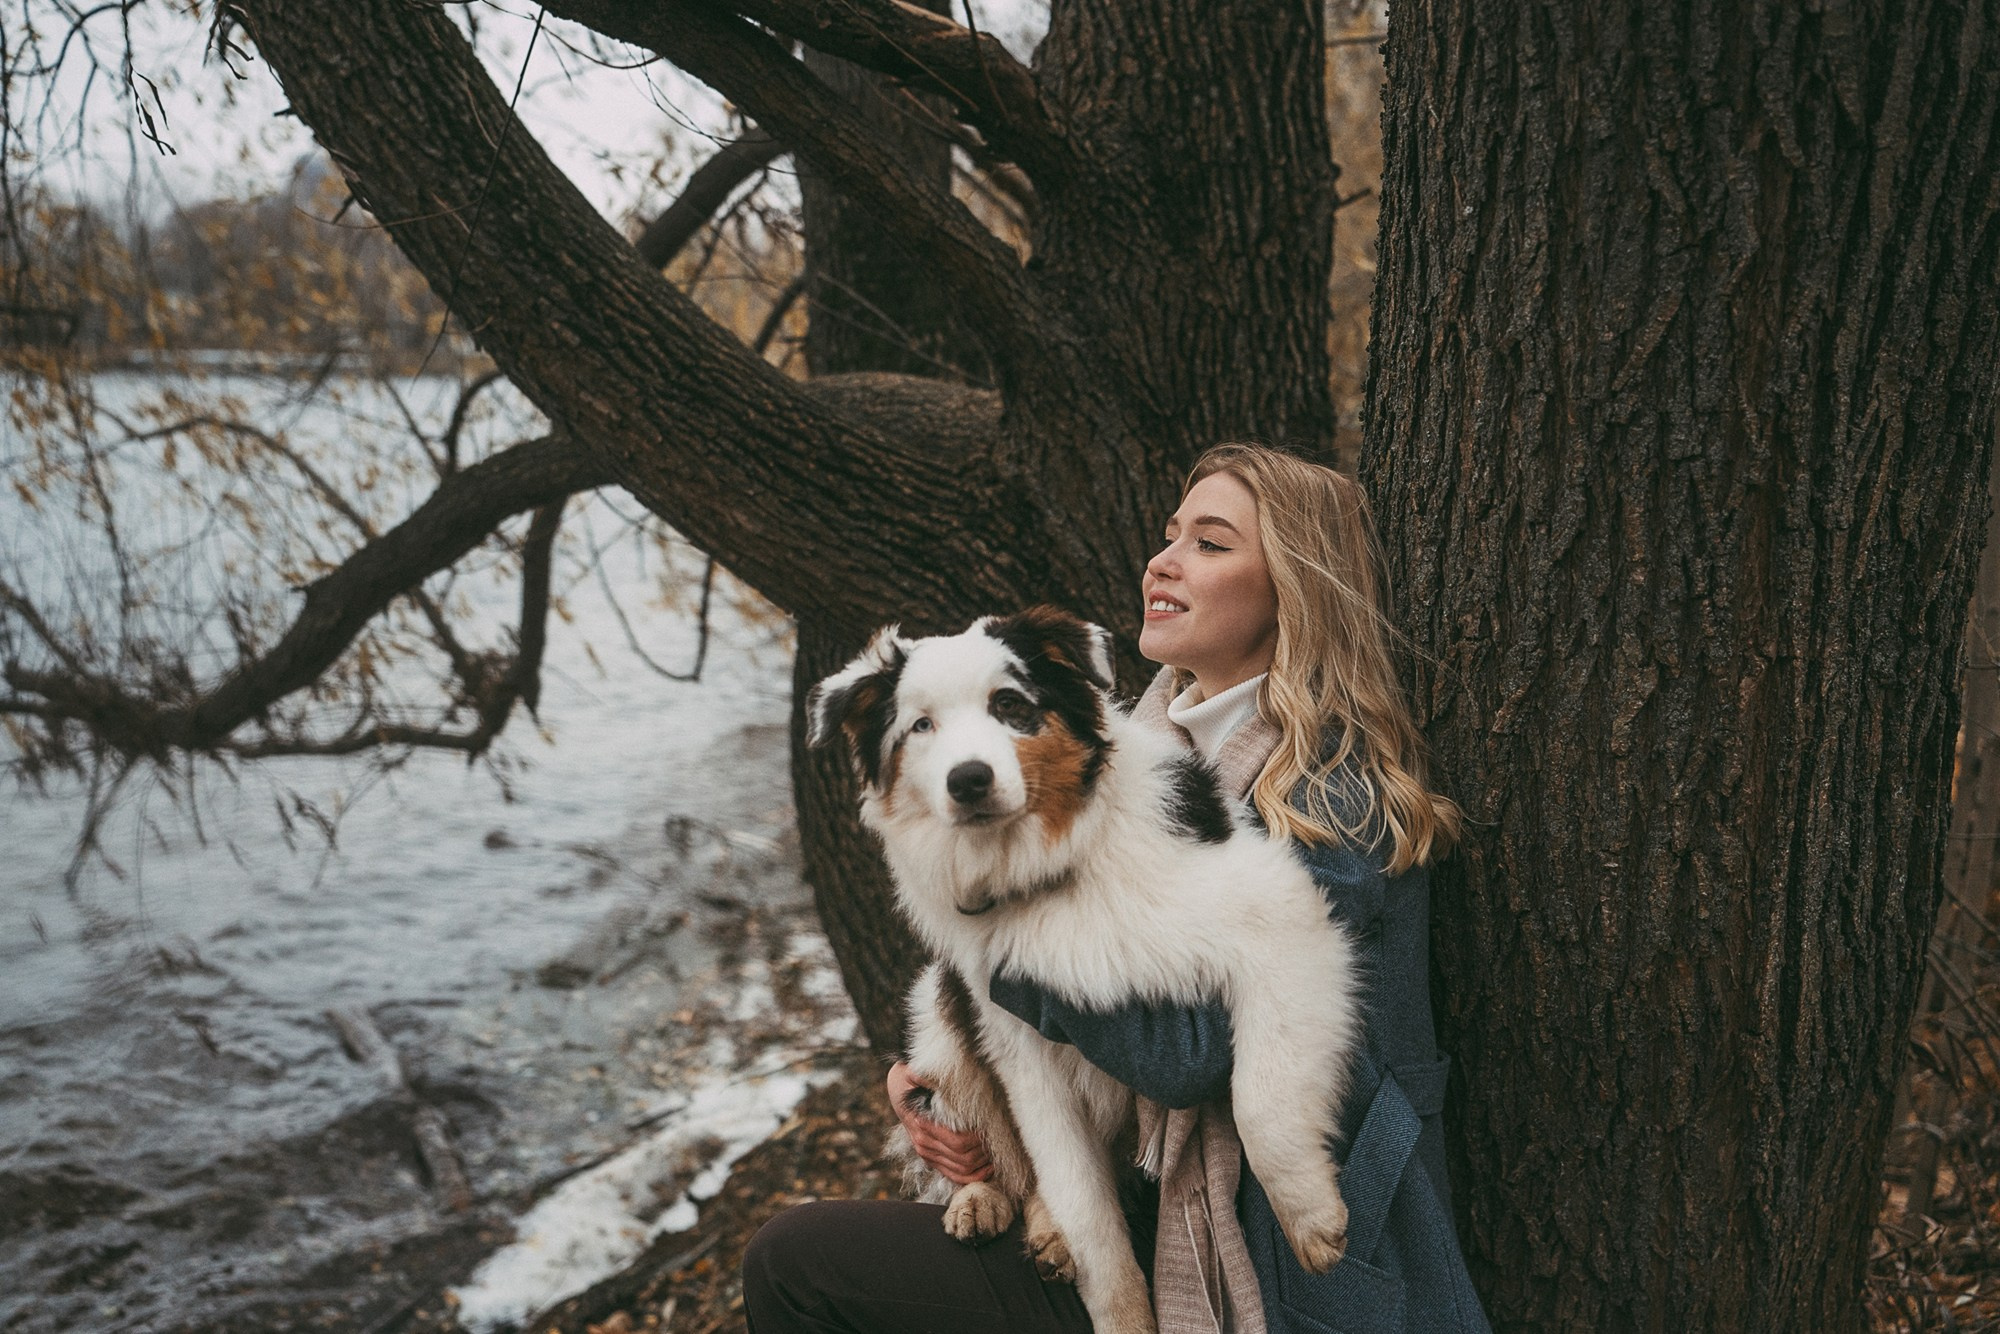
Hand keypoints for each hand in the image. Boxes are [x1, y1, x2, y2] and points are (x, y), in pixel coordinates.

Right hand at [887, 1060, 992, 1184]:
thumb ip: (925, 1074)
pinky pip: (954, 1176)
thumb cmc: (912, 1079)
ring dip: (982, 1165)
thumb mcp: (915, 1072)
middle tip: (1000, 1139)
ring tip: (996, 1152)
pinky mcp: (931, 1159)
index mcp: (922, 1124)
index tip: (992, 1127)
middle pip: (963, 1158)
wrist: (899, 1090)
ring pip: (961, 1170)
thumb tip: (926, 1074)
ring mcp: (926, 1154)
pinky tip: (988, 1167)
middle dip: (984, 1151)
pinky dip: (973, 1176)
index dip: (979, 1138)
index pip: (959, 1141)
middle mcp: (923, 1143)